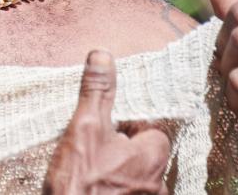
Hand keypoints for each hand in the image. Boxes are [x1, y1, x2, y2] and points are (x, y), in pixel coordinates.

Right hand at [45, 50, 169, 193]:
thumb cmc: (79, 183)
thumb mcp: (84, 128)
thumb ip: (97, 92)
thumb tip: (102, 55)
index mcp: (152, 156)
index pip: (152, 130)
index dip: (128, 127)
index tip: (106, 130)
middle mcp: (158, 185)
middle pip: (145, 158)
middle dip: (123, 154)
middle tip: (95, 154)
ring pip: (138, 182)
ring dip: (120, 178)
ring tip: (93, 176)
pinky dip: (116, 192)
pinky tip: (96, 192)